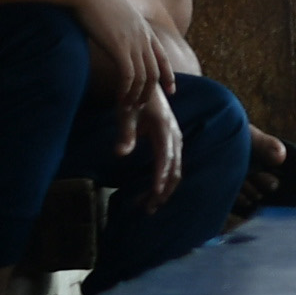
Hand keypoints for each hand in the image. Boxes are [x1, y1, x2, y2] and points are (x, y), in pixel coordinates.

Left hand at [122, 86, 184, 208]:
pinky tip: (153, 192)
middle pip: (174, 170)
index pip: (164, 159)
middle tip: (147, 209)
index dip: (160, 177)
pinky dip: (165, 181)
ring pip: (176, 170)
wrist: (147, 85)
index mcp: (164, 130)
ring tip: (149, 206)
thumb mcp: (125, 114)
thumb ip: (125, 135)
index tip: (154, 194)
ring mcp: (176, 140)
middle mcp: (174, 137)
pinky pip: (173, 166)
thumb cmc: (134, 99)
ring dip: (164, 189)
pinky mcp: (172, 143)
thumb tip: (119, 154)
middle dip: (162, 191)